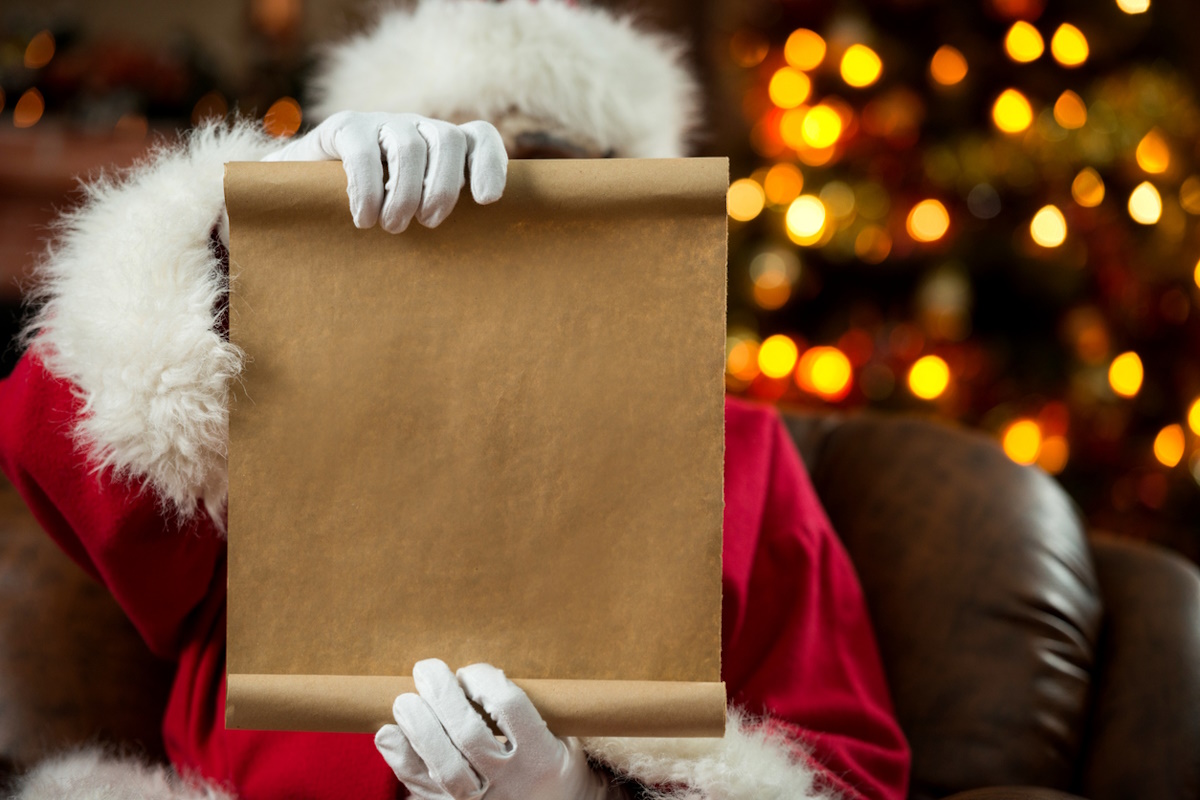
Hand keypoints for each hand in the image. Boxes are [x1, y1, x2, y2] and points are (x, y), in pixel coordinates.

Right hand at [262, 111, 506, 231]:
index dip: (490, 163)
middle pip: (448, 140)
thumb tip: (479, 254)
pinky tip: (363, 219)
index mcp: (442, 148)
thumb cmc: (374, 214)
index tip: (486, 200)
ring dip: (405, 193)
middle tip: (428, 223)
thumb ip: (442, 220)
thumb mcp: (415, 215)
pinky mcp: (346, 127)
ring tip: (392, 227)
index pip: (479, 137)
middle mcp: (417, 129)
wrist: (304, 193)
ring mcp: (382, 123)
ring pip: (409, 147)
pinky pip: (363, 152)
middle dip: (443, 187)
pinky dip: (368, 190)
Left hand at [376, 659, 618, 799]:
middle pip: (469, 735)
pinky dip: (400, 759)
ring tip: (405, 702)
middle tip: (426, 670)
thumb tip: (465, 679)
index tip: (470, 671)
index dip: (483, 679)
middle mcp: (512, 782)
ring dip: (418, 728)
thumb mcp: (559, 735)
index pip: (508, 707)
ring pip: (444, 767)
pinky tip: (390, 734)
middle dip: (442, 696)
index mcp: (541, 756)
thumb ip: (523, 709)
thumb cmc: (553, 764)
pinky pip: (422, 788)